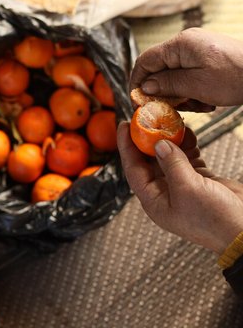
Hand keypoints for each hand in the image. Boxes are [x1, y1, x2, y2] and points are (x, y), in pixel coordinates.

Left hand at [117, 121, 242, 254]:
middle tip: (145, 118)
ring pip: (168, 156)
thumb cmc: (215, 219)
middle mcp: (164, 192)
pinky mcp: (198, 179)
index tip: (123, 125)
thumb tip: (158, 143)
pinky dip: (186, 144)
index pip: (133, 169)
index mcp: (154, 200)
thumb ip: (171, 164)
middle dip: (147, 139)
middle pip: (148, 160)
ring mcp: (181, 185)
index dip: (126, 146)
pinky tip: (187, 132)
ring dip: (169, 139)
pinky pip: (186, 157)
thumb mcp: (188, 189)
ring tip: (169, 121)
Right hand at [130, 28, 242, 109]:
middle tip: (171, 109)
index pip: (145, 60)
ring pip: (174, 75)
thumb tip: (145, 86)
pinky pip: (188, 75)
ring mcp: (197, 50)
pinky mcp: (206, 58)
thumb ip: (168, 84)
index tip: (137, 101)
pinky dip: (192, 91)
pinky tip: (206, 101)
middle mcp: (186, 43)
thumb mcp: (198, 85)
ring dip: (180, 94)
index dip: (137, 81)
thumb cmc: (238, 77)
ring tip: (197, 105)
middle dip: (163, 91)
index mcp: (180, 44)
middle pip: (159, 69)